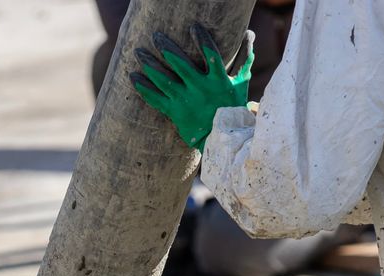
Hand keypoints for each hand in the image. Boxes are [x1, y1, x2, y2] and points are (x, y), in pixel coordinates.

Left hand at [131, 25, 252, 149]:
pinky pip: (156, 99)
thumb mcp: (241, 83)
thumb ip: (244, 58)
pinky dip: (144, 88)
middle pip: (180, 64)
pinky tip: (133, 77)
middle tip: (155, 37)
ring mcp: (186, 101)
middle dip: (166, 48)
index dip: (201, 39)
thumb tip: (249, 33)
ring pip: (164, 80)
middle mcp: (200, 89)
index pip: (210, 53)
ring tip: (138, 53)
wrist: (222, 139)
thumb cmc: (233, 108)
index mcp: (218, 80)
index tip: (193, 27)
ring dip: (150, 65)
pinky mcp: (175, 112)